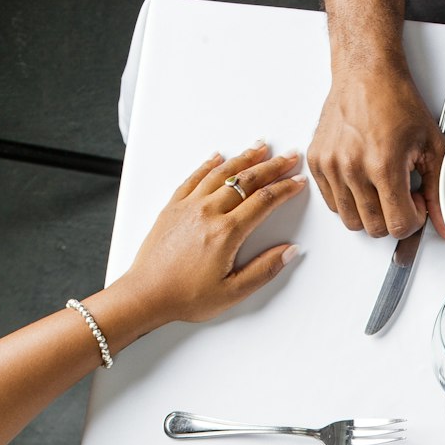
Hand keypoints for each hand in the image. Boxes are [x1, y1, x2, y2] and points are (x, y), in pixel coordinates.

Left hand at [120, 142, 307, 327]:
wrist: (146, 294)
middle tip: (288, 156)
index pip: (264, 201)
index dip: (285, 188)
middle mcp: (208, 212)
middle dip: (271, 166)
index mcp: (226, 233)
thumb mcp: (233, 292)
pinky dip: (209, 165)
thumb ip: (264, 270)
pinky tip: (218, 157)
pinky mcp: (172, 206)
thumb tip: (289, 251)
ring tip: (260, 147)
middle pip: (246, 180)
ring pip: (221, 173)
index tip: (298, 181)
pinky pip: (194, 177)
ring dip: (243, 158)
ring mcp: (188, 206)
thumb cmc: (186, 296)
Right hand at [308, 70, 444, 238]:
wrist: (366, 71)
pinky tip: (363, 179)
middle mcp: (353, 167)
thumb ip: (438, 190)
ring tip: (381, 186)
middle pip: (375, 228)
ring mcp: (331, 166)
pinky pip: (334, 204)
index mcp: (383, 164)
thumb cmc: (396, 100)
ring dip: (370, 212)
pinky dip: (349, 200)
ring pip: (352, 222)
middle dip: (393, 217)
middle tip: (400, 192)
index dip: (413, 219)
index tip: (415, 202)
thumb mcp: (431, 145)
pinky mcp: (317, 162)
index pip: (399, 225)